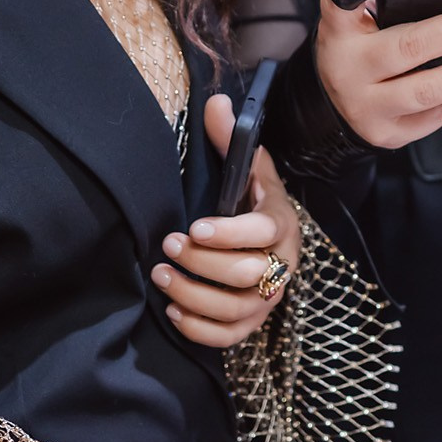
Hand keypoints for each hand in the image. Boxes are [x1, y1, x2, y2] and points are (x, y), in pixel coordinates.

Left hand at [155, 93, 302, 348]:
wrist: (265, 237)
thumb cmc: (249, 200)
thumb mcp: (246, 167)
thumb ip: (230, 139)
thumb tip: (217, 103)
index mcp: (281, 223)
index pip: (265, 234)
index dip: (230, 234)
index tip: (194, 227)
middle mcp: (281, 265)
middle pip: (249, 276)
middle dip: (203, 264)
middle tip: (167, 246)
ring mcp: (268, 298)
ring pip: (237, 310)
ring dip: (194, 295)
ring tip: (160, 275)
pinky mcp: (253, 322)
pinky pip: (230, 337)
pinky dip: (199, 328)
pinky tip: (173, 309)